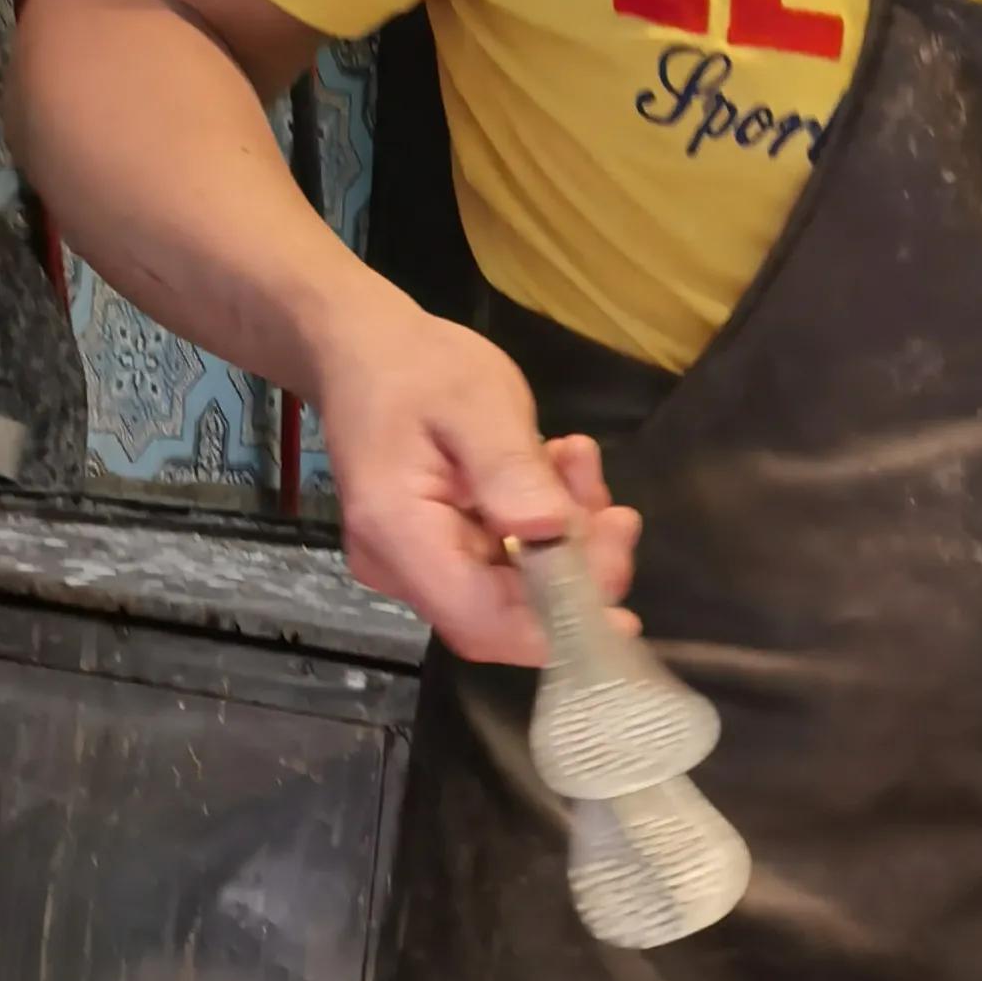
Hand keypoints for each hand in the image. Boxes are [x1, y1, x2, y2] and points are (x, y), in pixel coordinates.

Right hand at [315, 301, 640, 664]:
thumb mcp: (475, 400)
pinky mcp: (441, 552)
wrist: (363, 351)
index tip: (618, 607)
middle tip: (617, 516)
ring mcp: (418, 565)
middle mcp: (401, 568)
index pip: (482, 620)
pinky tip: (558, 470)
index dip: (555, 629)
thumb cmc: (414, 367)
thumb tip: (554, 531)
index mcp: (398, 533)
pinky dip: (546, 526)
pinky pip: (508, 562)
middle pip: (506, 612)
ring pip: (516, 588)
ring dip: (568, 539)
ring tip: (579, 465)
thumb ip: (510, 468)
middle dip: (577, 573)